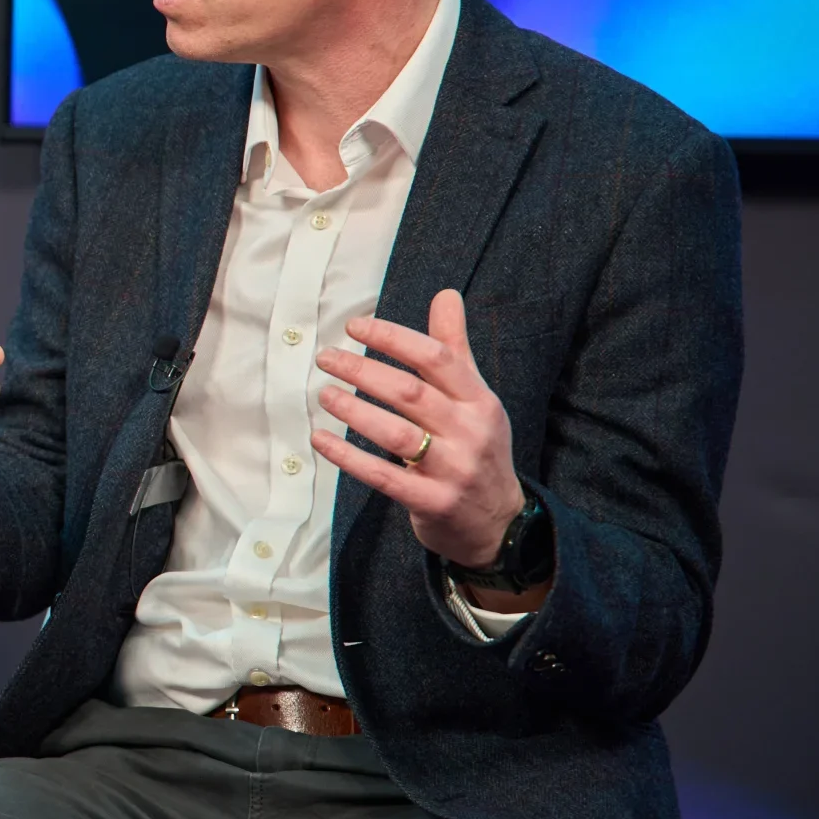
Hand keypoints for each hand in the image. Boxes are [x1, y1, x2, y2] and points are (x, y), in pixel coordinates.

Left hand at [309, 289, 526, 573]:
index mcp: (480, 401)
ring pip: (396, 433)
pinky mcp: (432, 502)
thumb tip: (446, 295)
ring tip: (324, 394)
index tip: (354, 327)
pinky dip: (347, 456)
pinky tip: (320, 439)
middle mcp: (471, 432)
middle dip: (362, 371)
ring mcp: (453, 470)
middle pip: (411, 392)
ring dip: (353, 410)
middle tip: (326, 358)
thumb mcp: (476, 398)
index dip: (393, 338)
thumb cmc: (477, 449)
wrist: (498, 523)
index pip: (437, 359)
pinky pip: (382, 476)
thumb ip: (454, 349)